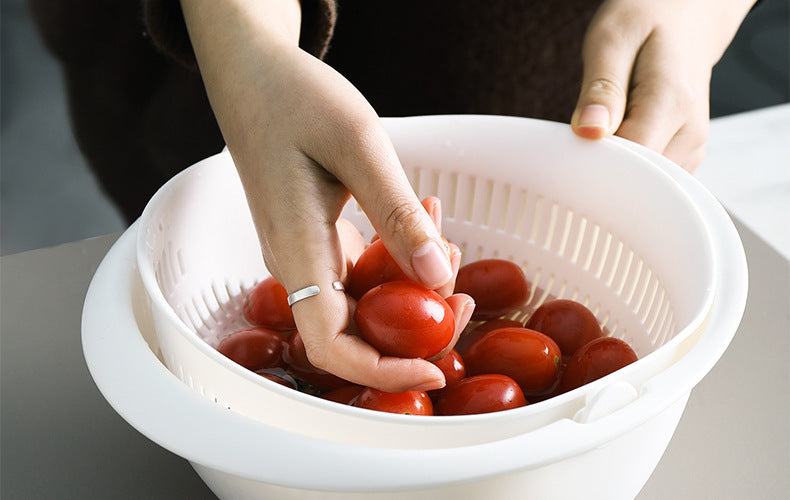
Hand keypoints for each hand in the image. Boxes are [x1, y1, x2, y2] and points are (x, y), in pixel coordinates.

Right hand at [181, 0, 473, 391]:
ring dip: (414, 282)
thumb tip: (438, 277)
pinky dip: (400, 253)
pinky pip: (364, 268)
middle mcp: (298, 264)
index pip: (333, 346)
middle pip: (357, 333)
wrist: (253, 73)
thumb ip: (396, 215)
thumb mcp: (358, 146)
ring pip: (367, 299)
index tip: (437, 369)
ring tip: (444, 234)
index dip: (385, 372)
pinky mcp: (317, 236)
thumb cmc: (294, 99)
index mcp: (297, 252)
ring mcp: (307, 252)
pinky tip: (423, 216)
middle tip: (464, 293)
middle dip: (418, 326)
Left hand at [571, 0, 755, 170]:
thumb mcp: (611, 40)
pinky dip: (628, 168)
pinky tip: (618, 141)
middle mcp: (690, 131)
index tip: (574, 150)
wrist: (686, 15)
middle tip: (584, 136)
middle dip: (602, 167)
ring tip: (606, 130)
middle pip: (636, 179)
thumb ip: (601, 89)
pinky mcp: (685, 155)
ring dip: (615, 168)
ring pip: (642, 184)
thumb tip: (590, 131)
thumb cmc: (647, 20)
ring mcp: (692, 147)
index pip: (630, 162)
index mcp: (673, 102)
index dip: (596, 163)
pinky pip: (649, 179)